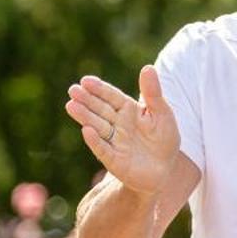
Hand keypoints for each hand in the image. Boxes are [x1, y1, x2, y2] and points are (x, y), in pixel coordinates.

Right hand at [65, 65, 179, 195]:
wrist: (165, 170)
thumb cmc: (164, 139)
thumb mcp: (162, 113)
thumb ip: (153, 93)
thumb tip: (148, 67)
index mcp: (129, 111)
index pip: (112, 97)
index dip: (100, 89)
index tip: (86, 80)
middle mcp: (118, 125)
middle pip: (100, 110)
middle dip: (87, 100)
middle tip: (72, 90)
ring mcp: (114, 142)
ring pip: (98, 126)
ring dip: (85, 116)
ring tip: (71, 105)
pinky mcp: (114, 160)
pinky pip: (103, 149)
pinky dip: (95, 141)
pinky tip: (87, 130)